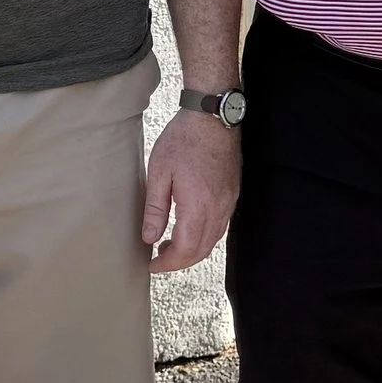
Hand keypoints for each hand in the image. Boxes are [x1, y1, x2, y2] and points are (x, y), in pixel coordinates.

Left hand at [142, 111, 238, 271]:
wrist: (212, 117)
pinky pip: (220, 227)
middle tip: (158, 260)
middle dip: (179, 261)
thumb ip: (155, 209)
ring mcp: (228, 202)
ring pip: (212, 241)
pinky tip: (189, 228)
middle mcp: (218, 209)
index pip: (185, 249)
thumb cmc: (184, 140)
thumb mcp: (159, 172)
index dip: (168, 263)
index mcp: (198, 206)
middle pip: (201, 251)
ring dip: (192, 250)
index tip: (152, 265)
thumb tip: (149, 237)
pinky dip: (204, 237)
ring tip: (169, 245)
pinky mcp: (232, 195)